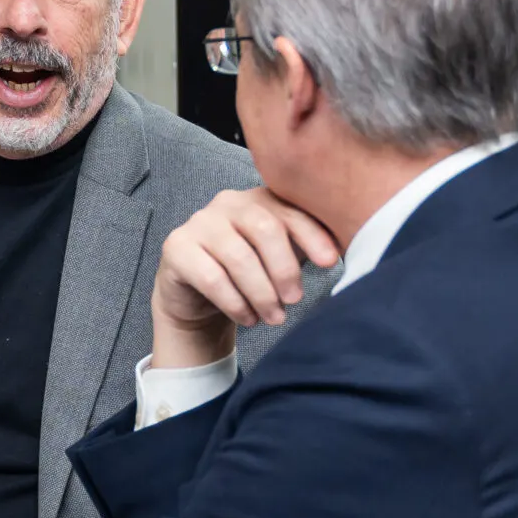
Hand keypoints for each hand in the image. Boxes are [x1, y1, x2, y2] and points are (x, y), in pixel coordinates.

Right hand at [151, 188, 338, 367]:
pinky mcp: (176, 247)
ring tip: (274, 318)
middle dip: (284, 268)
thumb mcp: (279, 257)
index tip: (331, 261)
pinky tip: (247, 318)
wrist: (196, 293)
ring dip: (261, 293)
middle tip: (294, 300)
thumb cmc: (247, 272)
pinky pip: (211, 277)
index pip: (289, 210)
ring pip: (238, 257)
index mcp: (259, 198)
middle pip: (263, 228)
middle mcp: (228, 203)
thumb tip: (341, 256)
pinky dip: (235, 303)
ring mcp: (199, 223)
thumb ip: (305, 248)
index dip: (312, 235)